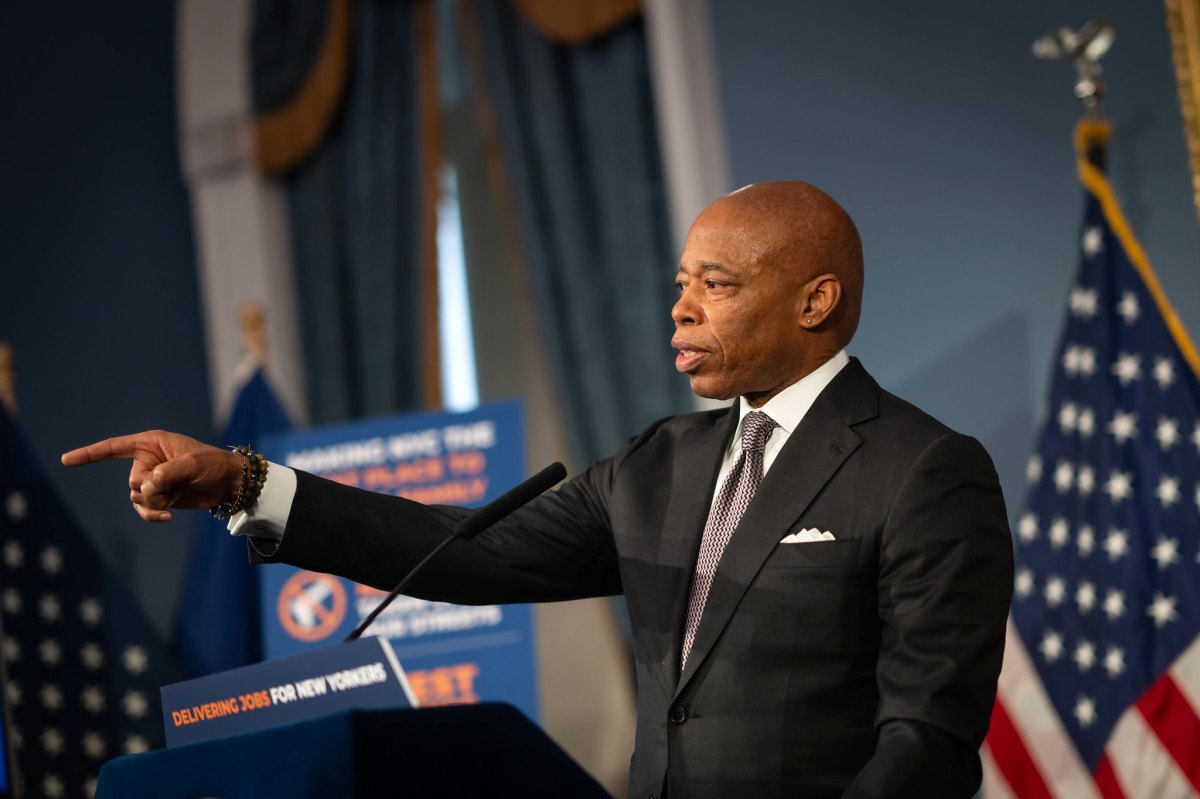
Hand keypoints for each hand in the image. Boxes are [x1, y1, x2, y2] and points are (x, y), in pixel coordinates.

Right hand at [61, 430, 243, 522]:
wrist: (228, 483)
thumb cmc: (212, 464)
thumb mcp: (192, 463)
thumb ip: (167, 472)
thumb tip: (148, 486)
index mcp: (151, 443)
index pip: (113, 447)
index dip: (89, 454)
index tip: (66, 460)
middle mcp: (147, 460)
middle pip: (132, 480)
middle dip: (151, 488)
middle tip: (173, 485)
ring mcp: (152, 480)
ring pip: (136, 497)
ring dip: (155, 501)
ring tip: (176, 495)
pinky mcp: (159, 496)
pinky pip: (144, 508)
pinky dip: (152, 514)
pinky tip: (167, 516)